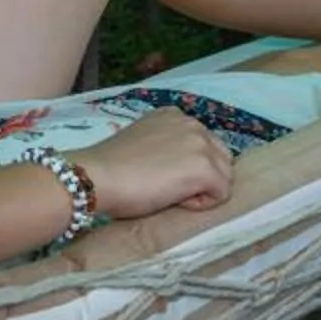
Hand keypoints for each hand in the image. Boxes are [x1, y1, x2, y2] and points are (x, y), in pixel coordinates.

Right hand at [68, 112, 234, 221]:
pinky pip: (221, 194)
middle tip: (169, 189)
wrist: (96, 177)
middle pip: (220, 159)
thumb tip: (179, 170)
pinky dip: (201, 204)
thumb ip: (167, 148)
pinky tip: (175, 200)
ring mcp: (200, 144)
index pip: (203, 145)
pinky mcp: (204, 168)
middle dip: (203, 178)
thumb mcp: (144, 145)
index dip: (188, 167)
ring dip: (203, 190)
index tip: (161, 175)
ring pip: (224, 177)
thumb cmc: (110, 168)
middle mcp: (192, 123)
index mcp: (175, 115)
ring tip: (171, 194)